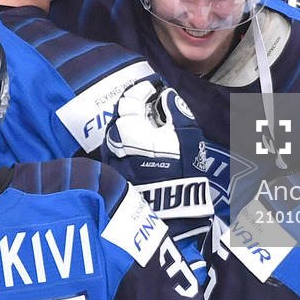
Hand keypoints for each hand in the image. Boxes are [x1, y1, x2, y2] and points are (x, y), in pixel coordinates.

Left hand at [103, 82, 227, 199]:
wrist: (172, 211)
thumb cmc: (182, 172)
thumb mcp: (187, 135)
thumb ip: (175, 110)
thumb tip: (166, 96)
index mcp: (129, 128)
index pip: (129, 99)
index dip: (142, 90)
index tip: (153, 87)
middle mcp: (114, 141)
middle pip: (122, 116)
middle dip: (136, 109)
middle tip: (153, 107)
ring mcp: (112, 159)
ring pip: (118, 133)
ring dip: (131, 126)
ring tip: (149, 127)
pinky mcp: (115, 174)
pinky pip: (118, 149)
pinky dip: (128, 142)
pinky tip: (142, 146)